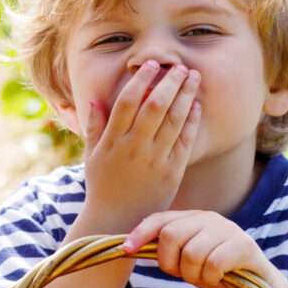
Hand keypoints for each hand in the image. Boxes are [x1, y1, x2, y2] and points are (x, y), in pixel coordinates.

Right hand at [79, 61, 200, 232]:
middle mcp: (133, 148)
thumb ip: (94, 127)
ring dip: (185, 96)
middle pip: (154, 107)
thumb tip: (95, 98)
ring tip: (194, 77)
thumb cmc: (102, 186)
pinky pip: (184, 142)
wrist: (116, 222)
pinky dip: (191, 121)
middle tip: (180, 66)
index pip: (127, 102)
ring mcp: (154, 161)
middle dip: (169, 83)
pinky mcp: (171, 173)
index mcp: (112, 141)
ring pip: (173, 121)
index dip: (140, 80)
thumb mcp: (91, 156)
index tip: (152, 64)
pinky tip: (196, 105)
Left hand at [123, 210, 275, 287]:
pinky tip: (218, 278)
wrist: (256, 285)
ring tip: (203, 277)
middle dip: (170, 262)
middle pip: (171, 236)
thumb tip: (128, 246)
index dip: (140, 233)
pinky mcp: (243, 245)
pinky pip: (212, 265)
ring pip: (191, 254)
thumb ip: (166, 249)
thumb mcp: (187, 259)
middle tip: (182, 273)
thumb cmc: (215, 271)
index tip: (126, 249)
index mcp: (193, 218)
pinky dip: (210, 278)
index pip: (160, 219)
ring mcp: (228, 229)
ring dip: (192, 274)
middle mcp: (209, 218)